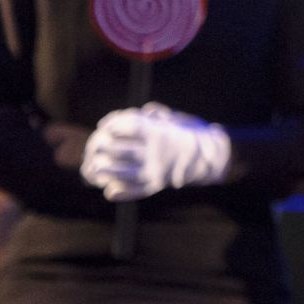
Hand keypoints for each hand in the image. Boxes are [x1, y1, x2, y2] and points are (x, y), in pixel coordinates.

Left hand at [80, 102, 230, 201]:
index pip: (131, 126)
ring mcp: (156, 170)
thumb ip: (158, 114)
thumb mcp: (176, 119)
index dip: (114, 123)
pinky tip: (109, 191)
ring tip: (92, 169)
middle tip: (93, 146)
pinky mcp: (157, 185)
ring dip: (106, 172)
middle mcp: (157, 152)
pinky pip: (136, 190)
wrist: (211, 156)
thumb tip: (143, 111)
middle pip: (122, 149)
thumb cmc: (190, 134)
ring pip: (124, 172)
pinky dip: (122, 192)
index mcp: (160, 133)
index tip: (104, 124)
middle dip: (103, 147)